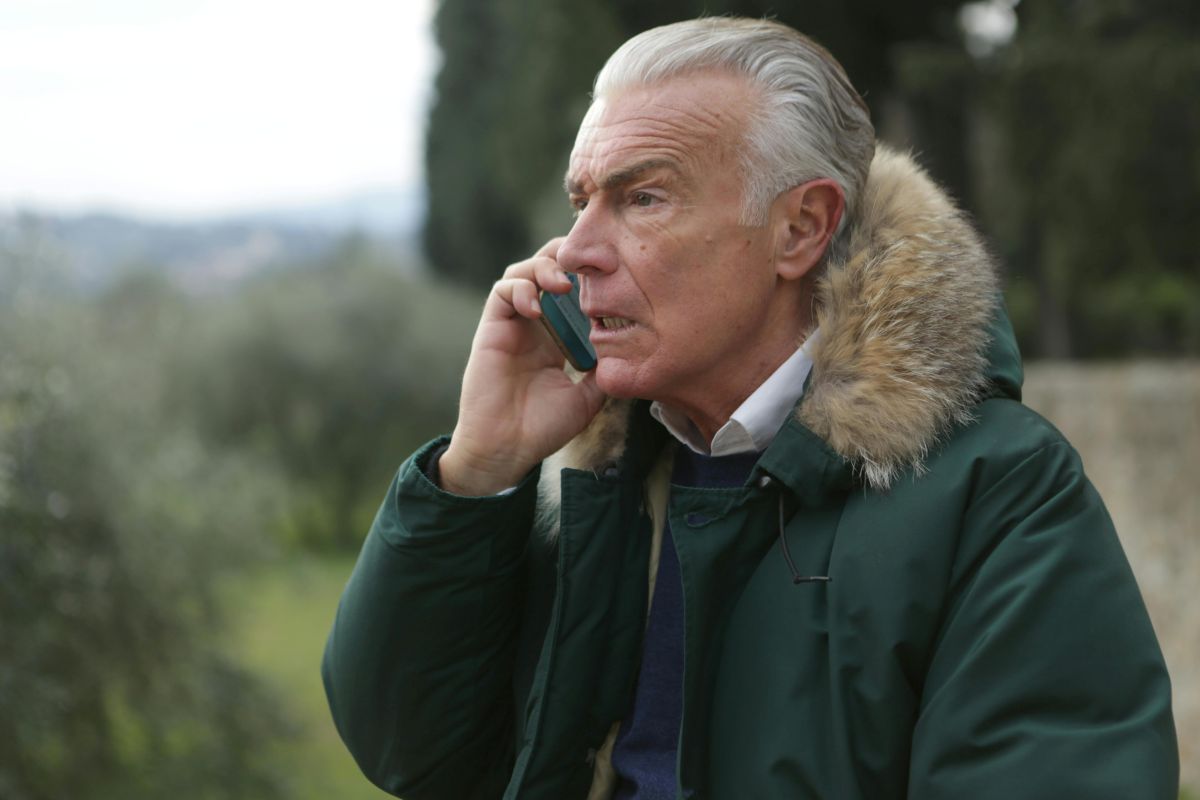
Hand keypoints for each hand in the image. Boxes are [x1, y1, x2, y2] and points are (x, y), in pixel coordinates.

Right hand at [438, 238, 606, 494]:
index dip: (589, 274)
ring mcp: (512, 324)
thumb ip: (605, 370)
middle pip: (548, 269)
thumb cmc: (544, 427)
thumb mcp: (589, 397)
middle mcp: (535, 324)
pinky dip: (519, 289)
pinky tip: (537, 308)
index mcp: (558, 336)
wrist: (508, 448)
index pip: (573, 290)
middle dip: (566, 258)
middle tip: (587, 266)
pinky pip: (501, 292)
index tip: (613, 272)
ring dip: (543, 267)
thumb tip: (633, 349)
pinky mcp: (491, 328)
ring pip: (522, 272)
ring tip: (563, 283)